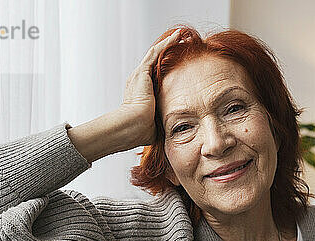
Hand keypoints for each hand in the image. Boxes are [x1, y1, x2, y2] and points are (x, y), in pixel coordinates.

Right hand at [120, 28, 181, 145]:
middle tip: (181, 44)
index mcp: (140, 93)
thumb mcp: (155, 124)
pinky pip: (155, 53)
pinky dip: (166, 44)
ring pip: (155, 54)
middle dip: (167, 52)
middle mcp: (138, 81)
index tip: (178, 64)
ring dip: (168, 44)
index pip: (154, 76)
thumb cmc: (142, 130)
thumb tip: (173, 130)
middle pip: (154, 62)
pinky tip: (177, 37)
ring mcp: (139, 75)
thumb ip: (163, 122)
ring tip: (181, 36)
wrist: (133, 127)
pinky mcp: (142, 72)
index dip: (166, 68)